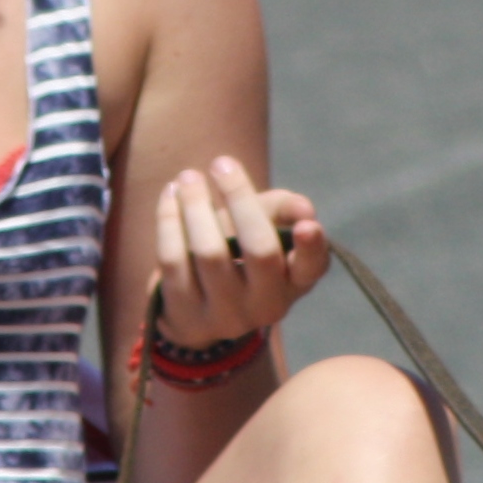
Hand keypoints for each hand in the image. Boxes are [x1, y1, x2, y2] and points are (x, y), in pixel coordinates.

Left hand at [152, 157, 327, 345]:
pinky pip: (174, 260)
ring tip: (188, 178)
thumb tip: (303, 208)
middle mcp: (267, 305)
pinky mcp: (186, 318)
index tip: (307, 225)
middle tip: (220, 164)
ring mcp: (226, 316)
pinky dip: (170, 221)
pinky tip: (170, 197)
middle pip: (259, 251)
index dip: (313, 248)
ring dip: (196, 205)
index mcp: (294, 281)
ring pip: (210, 253)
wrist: (195, 301)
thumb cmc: (239, 250)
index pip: (312, 267)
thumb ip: (283, 210)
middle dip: (239, 200)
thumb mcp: (264, 225)